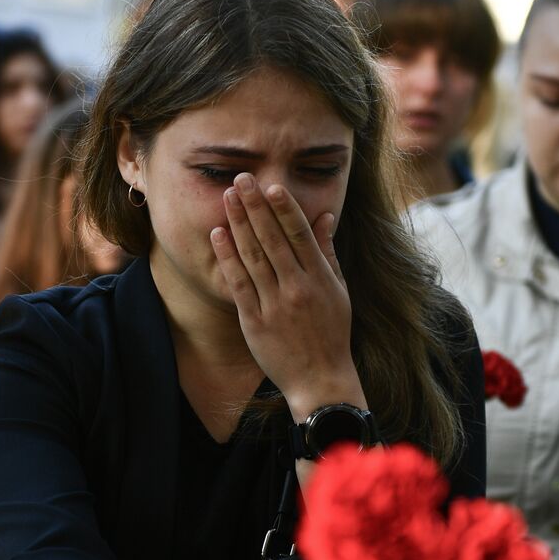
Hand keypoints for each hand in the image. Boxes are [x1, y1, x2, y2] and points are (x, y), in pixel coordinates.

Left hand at [211, 173, 365, 420]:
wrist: (320, 380)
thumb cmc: (332, 334)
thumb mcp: (339, 292)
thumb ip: (328, 254)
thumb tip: (324, 217)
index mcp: (321, 279)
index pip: (300, 235)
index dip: (285, 208)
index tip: (272, 185)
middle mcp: (298, 288)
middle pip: (273, 239)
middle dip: (256, 206)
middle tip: (242, 179)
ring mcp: (275, 305)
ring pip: (254, 257)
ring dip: (239, 224)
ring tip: (228, 197)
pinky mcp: (255, 322)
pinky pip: (239, 284)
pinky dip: (228, 258)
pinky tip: (219, 235)